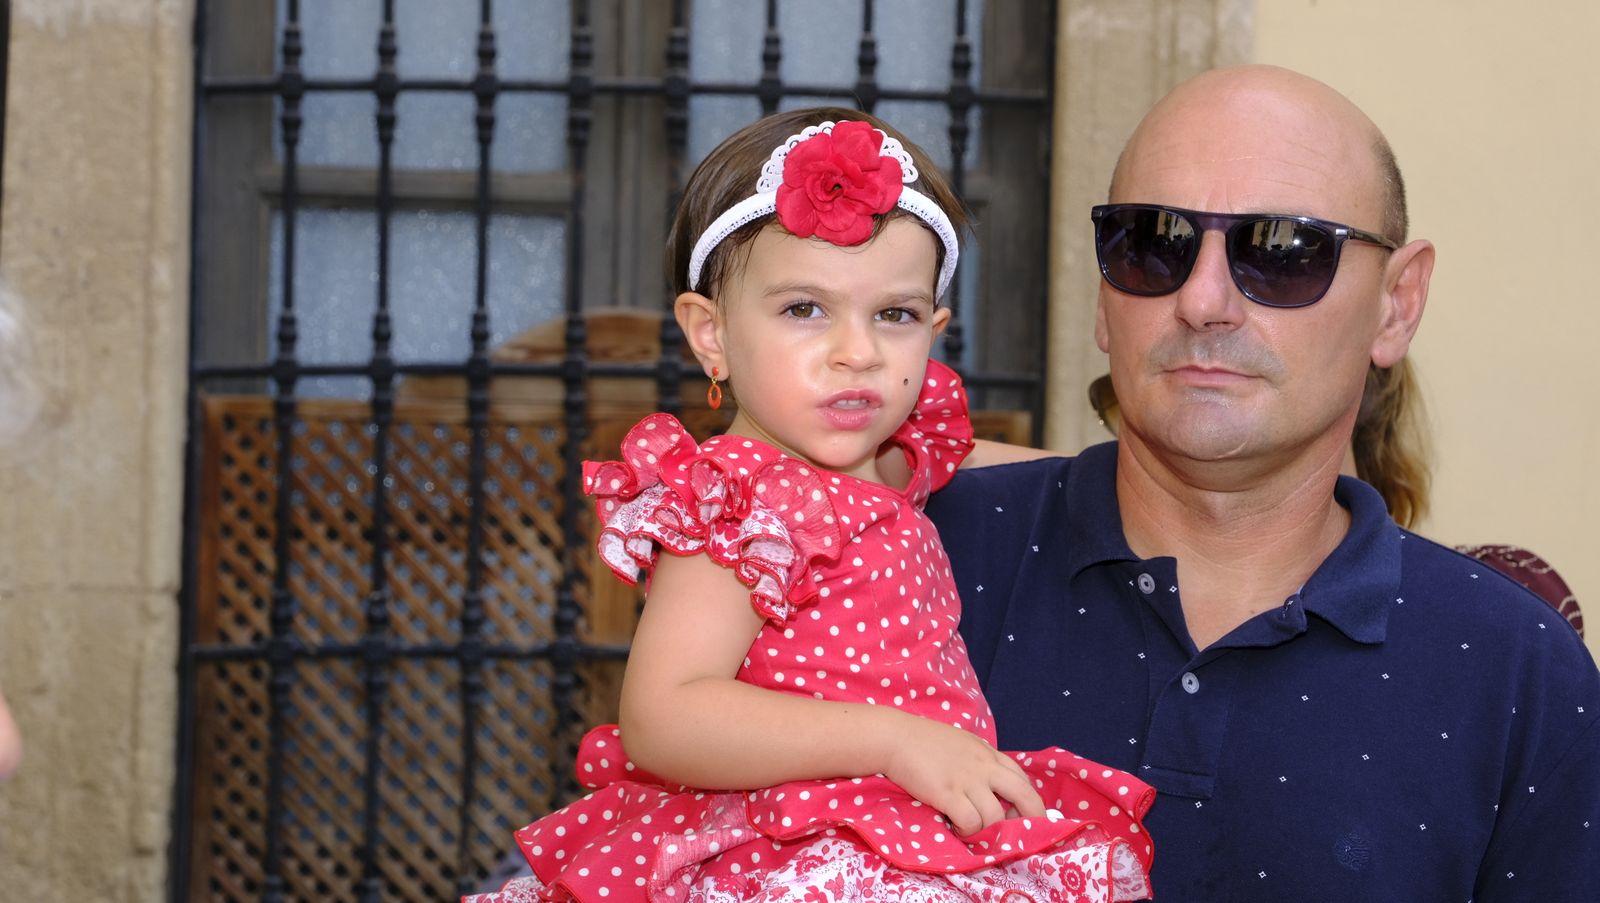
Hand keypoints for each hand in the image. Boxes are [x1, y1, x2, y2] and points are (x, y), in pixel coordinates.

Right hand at [883, 714, 1044, 835]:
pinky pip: (971, 822)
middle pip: (1025, 796)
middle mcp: (985, 767)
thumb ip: (981, 761)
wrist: (895, 737)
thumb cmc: (924, 740)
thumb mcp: (963, 744)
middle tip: (1017, 836)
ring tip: (972, 831)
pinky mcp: (948, 794)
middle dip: (1030, 820)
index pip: (1024, 780)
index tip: (1020, 817)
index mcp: (989, 754)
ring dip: (987, 831)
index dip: (1028, 803)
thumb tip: (993, 786)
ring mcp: (967, 780)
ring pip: (996, 817)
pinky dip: (967, 832)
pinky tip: (956, 828)